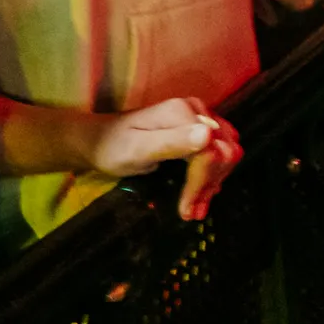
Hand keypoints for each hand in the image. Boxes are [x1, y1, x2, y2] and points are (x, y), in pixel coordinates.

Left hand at [85, 97, 241, 220]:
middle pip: (224, 152)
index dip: (202, 182)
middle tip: (190, 211)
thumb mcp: (137, 149)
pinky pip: (218, 155)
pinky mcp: (198, 131)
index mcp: (182, 113)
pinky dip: (211, 178)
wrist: (98, 140)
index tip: (186, 208)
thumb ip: (171, 142)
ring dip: (212, 184)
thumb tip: (208, 135)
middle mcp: (197, 112)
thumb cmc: (112, 146)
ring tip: (193, 208)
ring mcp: (199, 120)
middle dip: (209, 185)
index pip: (211, 151)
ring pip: (225, 155)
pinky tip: (197, 196)